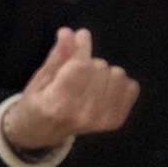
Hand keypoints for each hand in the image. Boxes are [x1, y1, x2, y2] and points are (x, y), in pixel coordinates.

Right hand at [0, 27, 135, 154]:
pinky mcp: (115, 121)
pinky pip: (131, 87)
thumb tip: (69, 32)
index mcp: (59, 103)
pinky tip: (102, 89)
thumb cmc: (36, 103)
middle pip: (100, 67)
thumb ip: (58, 56)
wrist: (40, 134)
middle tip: (75, 73)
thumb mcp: (39, 79)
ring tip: (87, 82)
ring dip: (103, 73)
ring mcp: (102, 119)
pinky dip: (118, 83)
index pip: (80, 66)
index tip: (81, 36)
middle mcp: (84, 113)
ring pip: (117, 74)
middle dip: (88, 62)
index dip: (83, 47)